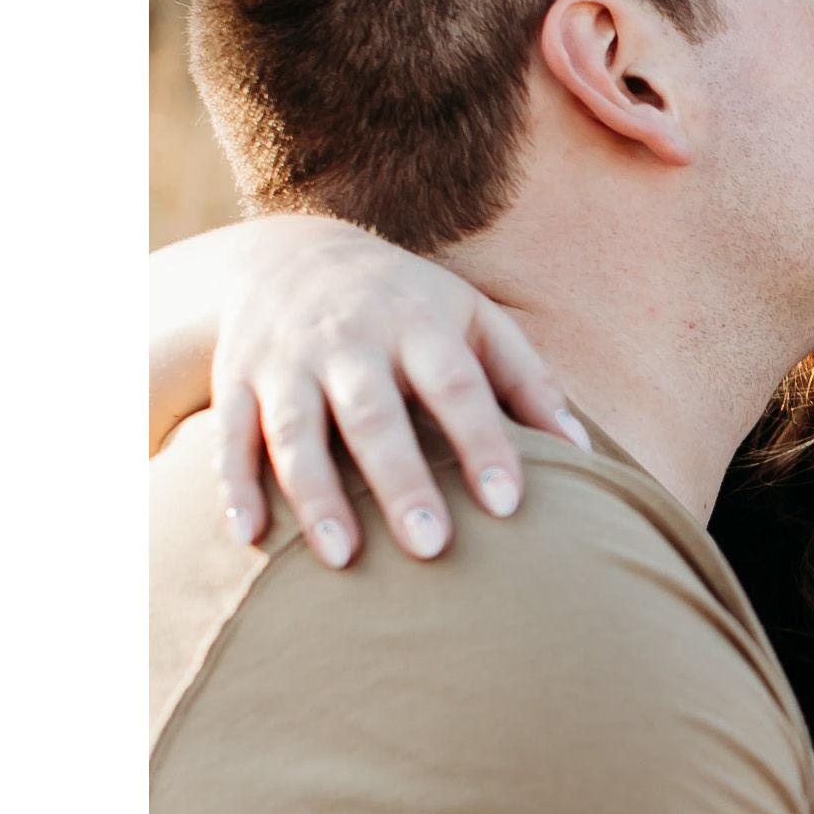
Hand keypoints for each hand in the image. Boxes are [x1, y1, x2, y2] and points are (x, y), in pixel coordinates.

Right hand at [209, 217, 581, 565]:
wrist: (289, 255)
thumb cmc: (408, 305)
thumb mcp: (472, 320)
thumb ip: (526, 382)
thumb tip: (585, 453)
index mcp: (417, 325)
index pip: (456, 386)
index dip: (483, 443)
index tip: (508, 505)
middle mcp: (349, 341)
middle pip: (374, 416)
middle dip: (401, 482)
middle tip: (432, 549)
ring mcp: (286, 362)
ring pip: (296, 432)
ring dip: (316, 496)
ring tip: (342, 559)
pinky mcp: (236, 381)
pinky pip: (228, 436)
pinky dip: (234, 487)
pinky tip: (249, 540)